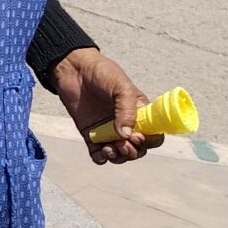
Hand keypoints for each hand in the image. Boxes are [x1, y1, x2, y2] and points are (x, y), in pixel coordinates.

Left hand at [52, 48, 154, 165]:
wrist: (74, 69)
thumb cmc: (102, 73)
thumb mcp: (121, 87)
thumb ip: (127, 110)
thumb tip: (127, 135)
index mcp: (140, 113)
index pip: (153, 135)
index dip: (149, 141)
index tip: (137, 136)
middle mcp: (126, 124)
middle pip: (138, 149)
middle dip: (133, 152)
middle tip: (122, 143)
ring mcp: (108, 131)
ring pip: (120, 155)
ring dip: (118, 157)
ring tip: (109, 148)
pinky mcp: (91, 135)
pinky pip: (99, 155)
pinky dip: (101, 158)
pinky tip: (100, 151)